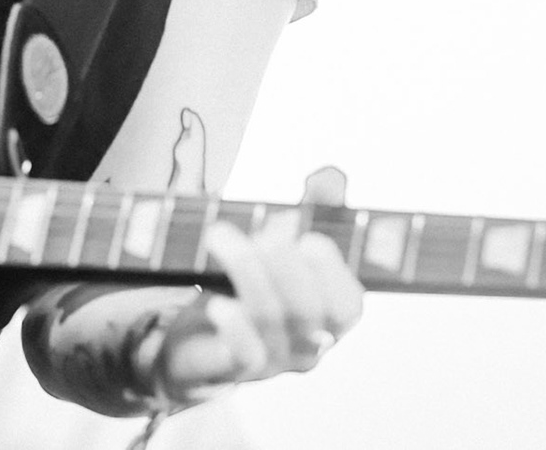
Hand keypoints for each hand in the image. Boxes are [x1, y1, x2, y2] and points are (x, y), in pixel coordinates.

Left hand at [149, 169, 364, 399]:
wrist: (195, 340)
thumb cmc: (249, 286)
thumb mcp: (281, 243)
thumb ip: (311, 209)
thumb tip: (330, 174)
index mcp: (327, 318)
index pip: (350, 306)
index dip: (333, 271)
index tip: (309, 235)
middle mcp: (308, 347)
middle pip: (309, 310)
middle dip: (284, 262)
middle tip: (259, 230)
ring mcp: (272, 364)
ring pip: (273, 320)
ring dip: (247, 270)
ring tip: (219, 234)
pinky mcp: (233, 371)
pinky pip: (245, 355)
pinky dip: (235, 326)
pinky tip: (217, 302)